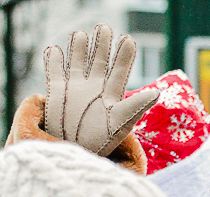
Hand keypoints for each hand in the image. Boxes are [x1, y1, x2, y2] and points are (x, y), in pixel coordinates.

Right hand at [43, 24, 158, 156]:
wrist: (75, 154)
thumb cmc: (101, 142)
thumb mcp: (120, 123)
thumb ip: (136, 106)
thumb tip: (156, 93)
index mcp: (111, 93)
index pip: (120, 69)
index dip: (124, 55)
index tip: (128, 40)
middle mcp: (94, 88)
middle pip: (99, 60)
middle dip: (102, 44)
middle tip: (104, 28)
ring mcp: (75, 89)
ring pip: (77, 61)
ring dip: (78, 47)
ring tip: (81, 34)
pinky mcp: (57, 93)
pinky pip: (54, 72)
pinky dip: (53, 60)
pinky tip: (54, 50)